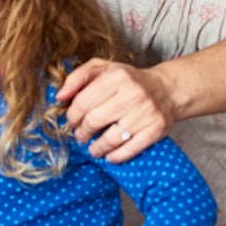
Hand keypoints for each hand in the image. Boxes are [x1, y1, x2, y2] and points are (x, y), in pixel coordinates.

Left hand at [57, 59, 177, 161]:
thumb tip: (60, 96)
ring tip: (93, 148)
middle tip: (81, 135)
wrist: (166, 90)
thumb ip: (78, 77)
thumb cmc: (129, 80)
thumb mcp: (104, 68)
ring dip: (97, 148)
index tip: (72, 120)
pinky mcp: (156, 130)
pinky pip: (131, 149)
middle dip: (82, 132)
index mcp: (117, 76)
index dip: (72, 115)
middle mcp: (133, 94)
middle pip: (94, 121)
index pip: (83, 101)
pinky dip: (116, 156)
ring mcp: (145, 113)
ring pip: (111, 139)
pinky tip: (109, 156)